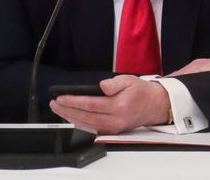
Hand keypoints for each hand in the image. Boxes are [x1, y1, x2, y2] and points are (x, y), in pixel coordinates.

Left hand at [49, 75, 168, 133]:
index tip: (61, 98)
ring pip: (86, 124)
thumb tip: (100, 87)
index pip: (90, 104)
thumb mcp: (130, 80)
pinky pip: (92, 128)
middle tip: (54, 104)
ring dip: (70, 117)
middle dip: (66, 110)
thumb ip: (114, 83)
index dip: (73, 101)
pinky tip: (72, 117)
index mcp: (118, 106)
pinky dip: (79, 123)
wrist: (155, 105)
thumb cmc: (142, 92)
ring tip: (59, 110)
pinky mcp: (113, 130)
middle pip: (85, 116)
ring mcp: (113, 127)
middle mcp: (115, 119)